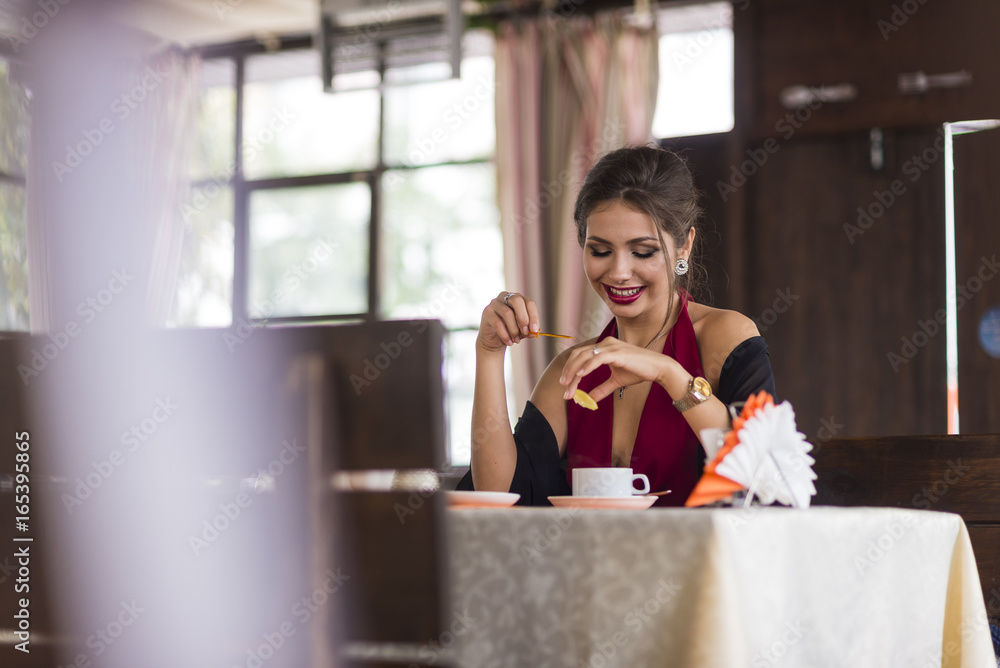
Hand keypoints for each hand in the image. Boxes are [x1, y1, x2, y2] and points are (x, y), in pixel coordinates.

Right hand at [477, 291, 539, 353]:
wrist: (494, 340)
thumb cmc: (510, 332)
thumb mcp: (522, 331)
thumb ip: (529, 330)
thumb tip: (534, 331)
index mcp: (518, 298)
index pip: (529, 303)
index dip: (533, 316)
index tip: (535, 330)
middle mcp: (506, 297)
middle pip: (517, 301)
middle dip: (523, 318)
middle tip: (525, 332)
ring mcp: (495, 303)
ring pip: (507, 313)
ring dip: (514, 329)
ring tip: (516, 340)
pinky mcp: (487, 312)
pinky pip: (497, 323)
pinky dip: (505, 335)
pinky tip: (509, 342)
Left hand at [558, 336, 679, 401]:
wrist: (658, 368)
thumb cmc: (639, 371)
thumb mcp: (616, 381)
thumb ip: (602, 388)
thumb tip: (590, 399)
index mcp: (603, 347)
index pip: (580, 355)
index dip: (570, 369)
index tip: (565, 385)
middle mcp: (605, 344)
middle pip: (578, 355)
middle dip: (568, 371)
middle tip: (563, 387)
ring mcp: (610, 346)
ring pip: (585, 356)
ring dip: (574, 372)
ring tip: (569, 386)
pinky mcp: (617, 352)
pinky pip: (597, 358)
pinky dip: (587, 367)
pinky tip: (581, 376)